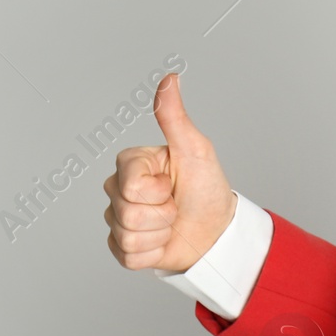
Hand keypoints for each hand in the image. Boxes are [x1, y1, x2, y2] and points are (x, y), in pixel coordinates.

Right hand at [104, 73, 236, 271]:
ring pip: (127, 235)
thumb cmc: (207, 188)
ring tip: (172, 223)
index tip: (172, 184)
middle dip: (161, 214)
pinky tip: (163, 240)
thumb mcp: (195, 149)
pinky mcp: (121, 246)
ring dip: (159, 234)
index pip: (130, 185)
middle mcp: (118, 189)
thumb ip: (174, 117)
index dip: (157, 191)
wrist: (217, 230)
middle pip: (126, 212)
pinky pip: (128, 256)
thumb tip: (170, 78)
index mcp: (131, 164)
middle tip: (175, 205)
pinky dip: (152, 252)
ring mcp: (118, 219)